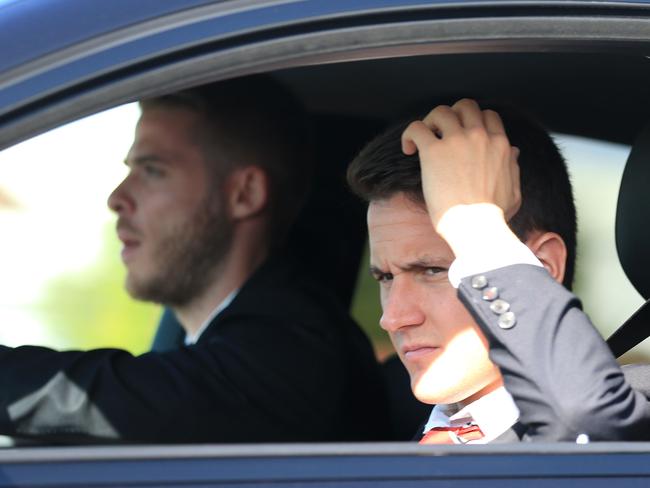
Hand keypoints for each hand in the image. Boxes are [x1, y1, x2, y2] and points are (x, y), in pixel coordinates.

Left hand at [401, 98, 520, 230]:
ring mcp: (456, 141)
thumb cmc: (494, 218)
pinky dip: (410, 134)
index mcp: (500, 145)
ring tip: (423, 141)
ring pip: (441, 112)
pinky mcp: (433, 152)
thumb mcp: (514, 191)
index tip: (461, 136)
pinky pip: (417, 128)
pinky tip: (409, 149)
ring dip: (430, 122)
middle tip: (441, 134)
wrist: (477, 228)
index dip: (472, 122)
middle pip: (465, 106)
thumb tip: (514, 152)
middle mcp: (479, 137)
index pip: (488, 116)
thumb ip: (513, 168)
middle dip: (452, 115)